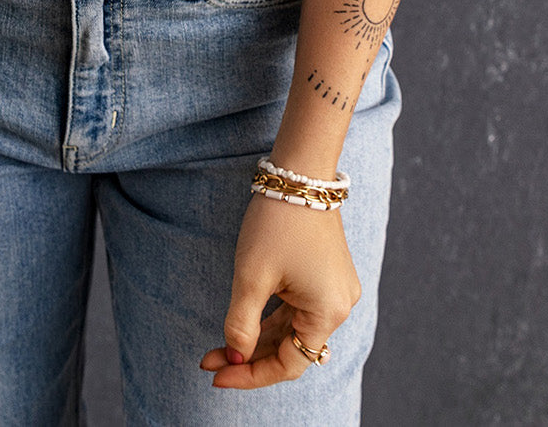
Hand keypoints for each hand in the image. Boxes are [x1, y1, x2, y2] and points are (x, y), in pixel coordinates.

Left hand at [200, 193, 361, 389]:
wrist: (299, 172)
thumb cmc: (277, 221)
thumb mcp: (251, 275)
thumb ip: (241, 323)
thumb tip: (236, 356)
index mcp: (327, 312)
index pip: (289, 364)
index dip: (251, 375)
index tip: (216, 374)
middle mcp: (338, 306)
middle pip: (291, 348)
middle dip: (248, 356)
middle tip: (209, 360)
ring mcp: (333, 290)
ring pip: (291, 329)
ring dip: (256, 339)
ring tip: (219, 347)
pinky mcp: (325, 275)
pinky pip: (296, 309)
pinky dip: (270, 318)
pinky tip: (243, 324)